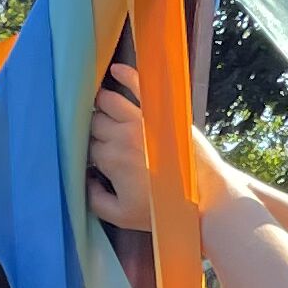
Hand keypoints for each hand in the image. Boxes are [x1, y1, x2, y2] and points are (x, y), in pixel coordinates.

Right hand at [85, 59, 243, 240]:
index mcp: (110, 159)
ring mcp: (141, 119)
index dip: (83, 151)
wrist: (204, 196)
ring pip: (108, 101)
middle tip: (91, 133)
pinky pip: (139, 85)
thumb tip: (85, 179)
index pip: (85, 146)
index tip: (88, 156)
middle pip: (93, 122)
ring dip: (98, 103)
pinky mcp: (160, 111)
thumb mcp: (120, 216)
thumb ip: (94, 200)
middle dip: (89, 127)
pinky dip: (126, 74)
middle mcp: (121, 135)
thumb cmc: (162, 209)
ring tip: (95, 105)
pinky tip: (115, 70)